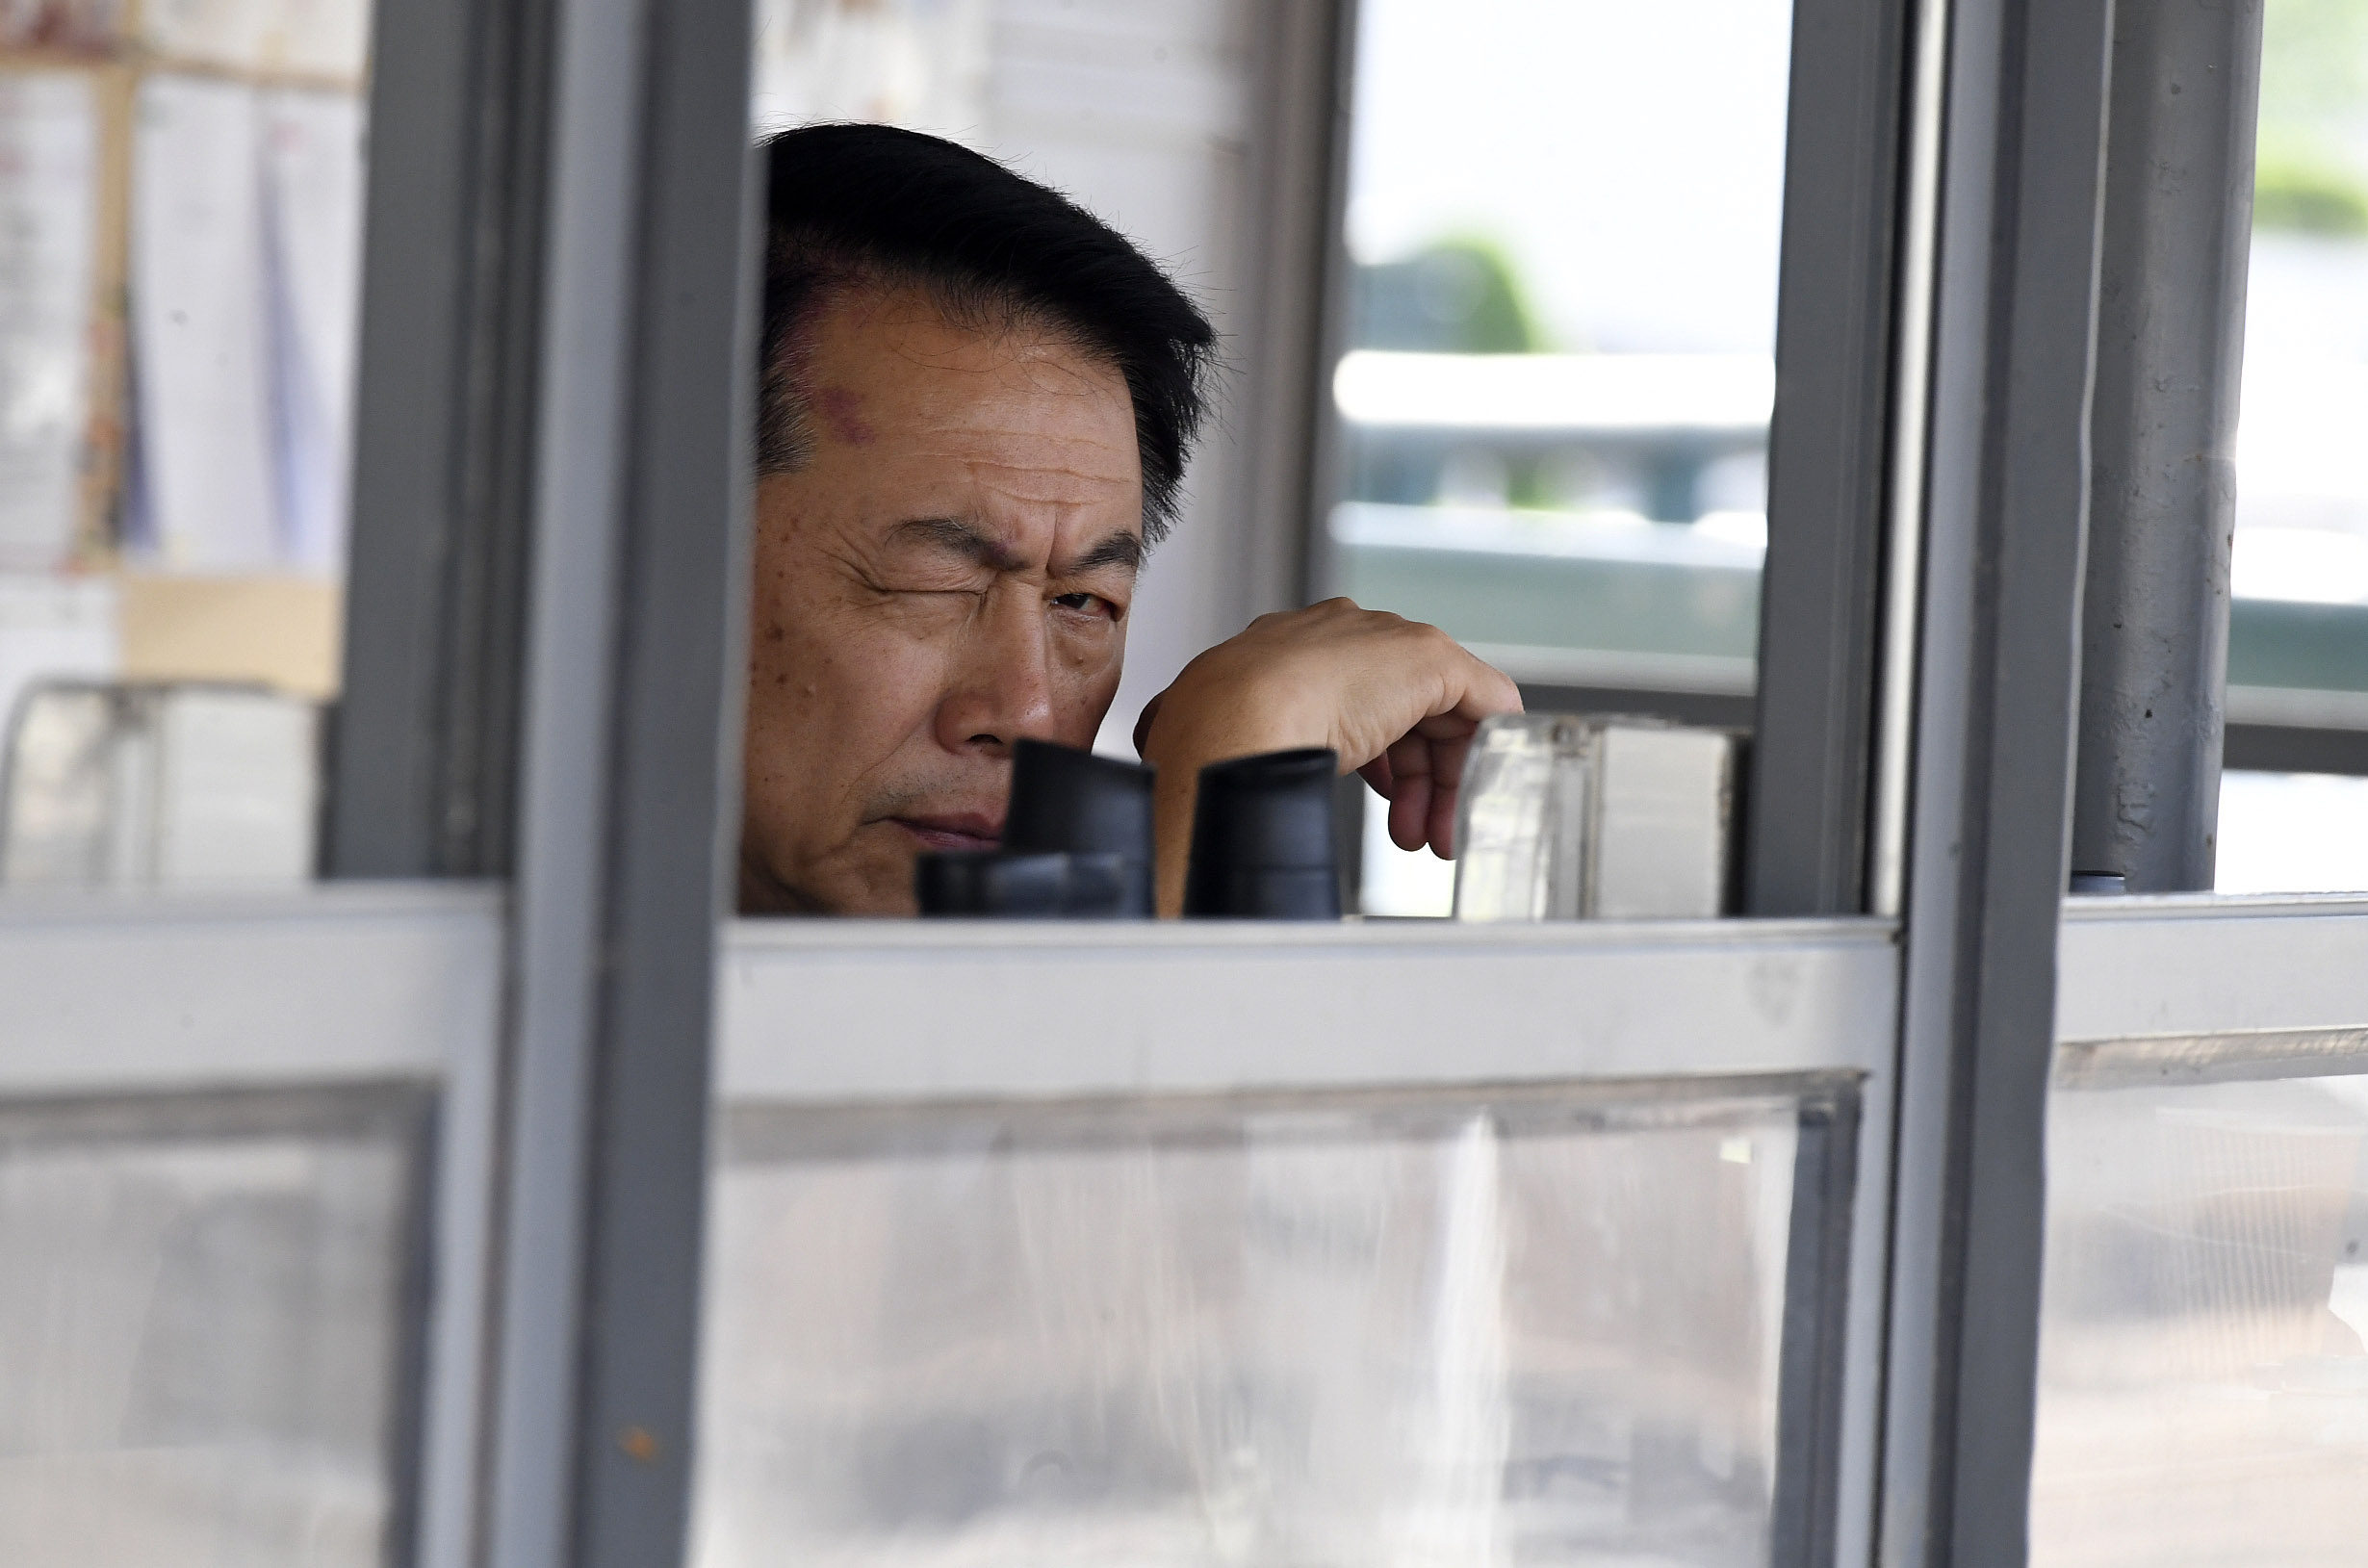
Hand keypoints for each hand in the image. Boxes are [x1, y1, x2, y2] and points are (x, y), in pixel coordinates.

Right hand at [1135, 598, 1522, 913]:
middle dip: (1412, 784)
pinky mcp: (1431, 659)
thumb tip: (1213, 782)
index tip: (1381, 806)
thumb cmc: (1222, 735)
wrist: (1235, 712)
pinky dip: (1491, 742)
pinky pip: (1485, 696)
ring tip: (1425, 838)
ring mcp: (1388, 646)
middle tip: (1413, 836)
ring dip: (1438, 785)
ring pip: (1440, 715)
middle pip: (1404, 713)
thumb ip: (1255, 744)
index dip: (1379, 762)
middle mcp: (1344, 639)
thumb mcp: (1242, 738)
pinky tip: (1486, 782)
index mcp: (1294, 650)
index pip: (1357, 703)